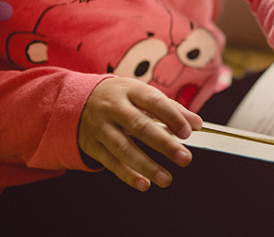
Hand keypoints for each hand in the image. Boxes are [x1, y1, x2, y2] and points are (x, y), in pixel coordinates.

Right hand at [78, 77, 202, 190]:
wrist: (78, 101)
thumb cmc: (120, 98)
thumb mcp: (141, 94)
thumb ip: (171, 108)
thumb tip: (196, 123)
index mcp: (130, 90)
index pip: (154, 101)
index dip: (172, 117)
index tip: (188, 132)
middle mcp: (113, 108)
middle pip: (139, 126)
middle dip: (163, 144)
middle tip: (184, 158)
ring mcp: (100, 127)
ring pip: (123, 147)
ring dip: (146, 165)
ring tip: (166, 178)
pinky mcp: (92, 145)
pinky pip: (110, 162)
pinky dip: (127, 175)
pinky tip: (143, 183)